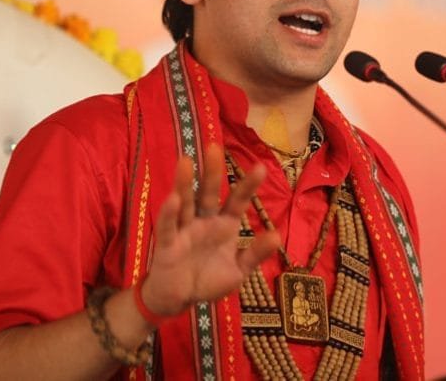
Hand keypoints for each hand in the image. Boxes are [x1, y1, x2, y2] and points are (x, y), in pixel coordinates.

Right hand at [140, 142, 278, 317]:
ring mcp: (185, 229)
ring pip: (186, 202)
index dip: (248, 185)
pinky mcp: (167, 243)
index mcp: (224, 224)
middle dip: (212, 171)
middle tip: (214, 146)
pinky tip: (172, 198)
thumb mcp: (238, 270)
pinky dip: (169, 213)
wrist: (179, 299)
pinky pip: (168, 226)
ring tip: (186, 161)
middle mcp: (204, 220)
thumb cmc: (209, 279)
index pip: (238, 200)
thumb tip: (277, 236)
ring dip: (185, 183)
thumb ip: (255, 254)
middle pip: (209, 192)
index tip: (261, 167)